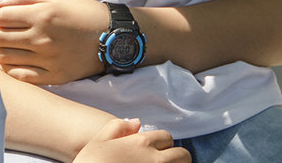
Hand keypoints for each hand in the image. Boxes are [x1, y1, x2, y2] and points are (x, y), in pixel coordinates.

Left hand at [0, 0, 108, 84]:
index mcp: (43, 15)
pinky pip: (20, 77)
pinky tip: (8, 62)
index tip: (3, 16)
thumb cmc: (84, 12)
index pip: (1, 18)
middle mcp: (42, 39)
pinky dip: (7, 69)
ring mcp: (47, 60)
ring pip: (5, 59)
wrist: (113, 36)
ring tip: (7, 44)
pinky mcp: (53, 77)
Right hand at [74, 119, 189, 162]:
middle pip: (182, 155)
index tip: (156, 151)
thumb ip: (117, 127)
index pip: (167, 138)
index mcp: (141, 143)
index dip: (162, 144)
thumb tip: (136, 122)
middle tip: (167, 162)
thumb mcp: (98, 141)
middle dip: (177, 157)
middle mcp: (155, 159)